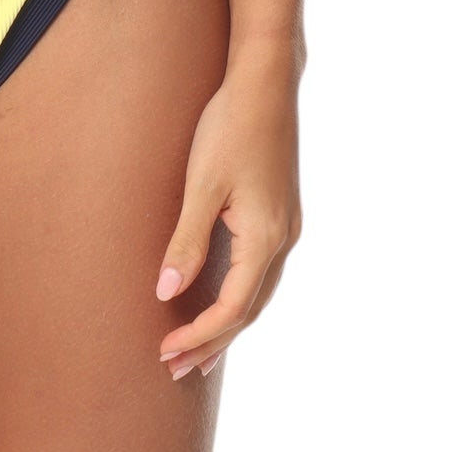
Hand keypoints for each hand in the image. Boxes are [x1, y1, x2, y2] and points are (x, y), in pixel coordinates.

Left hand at [155, 43, 302, 379]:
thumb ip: (186, 242)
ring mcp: (285, 226)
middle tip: (174, 369)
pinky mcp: (280, 212)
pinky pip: (260, 271)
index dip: (199, 335)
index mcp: (265, 237)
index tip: (165, 353)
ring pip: (258, 293)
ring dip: (227, 323)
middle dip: (213, 342)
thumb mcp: (202, 184)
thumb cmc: (230, 126)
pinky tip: (219, 298)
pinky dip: (239, 296)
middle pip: (249, 310)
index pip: (233, 308)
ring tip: (195, 350)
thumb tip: (166, 294)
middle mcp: (283, 239)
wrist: (265, 81)